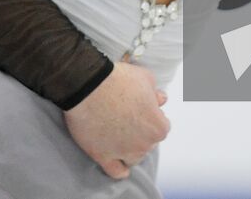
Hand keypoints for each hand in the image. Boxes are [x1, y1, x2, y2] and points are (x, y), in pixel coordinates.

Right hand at [64, 61, 169, 178]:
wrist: (89, 84)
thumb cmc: (119, 79)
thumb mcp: (146, 78)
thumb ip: (156, 92)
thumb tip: (161, 99)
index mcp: (158, 127)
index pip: (161, 128)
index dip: (151, 118)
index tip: (141, 110)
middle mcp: (144, 145)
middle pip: (147, 144)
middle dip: (140, 133)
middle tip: (126, 119)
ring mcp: (123, 153)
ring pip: (133, 159)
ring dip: (129, 150)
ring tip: (119, 136)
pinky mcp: (103, 157)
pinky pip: (116, 171)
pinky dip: (119, 169)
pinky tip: (119, 165)